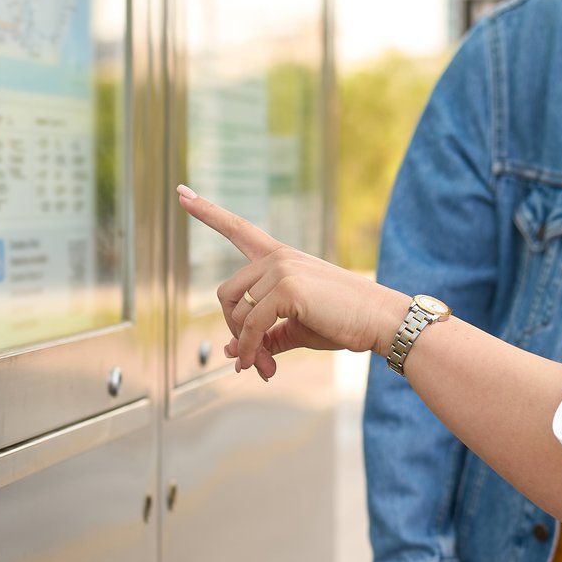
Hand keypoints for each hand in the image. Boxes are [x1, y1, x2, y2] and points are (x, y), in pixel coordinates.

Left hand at [178, 187, 408, 379]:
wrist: (380, 321)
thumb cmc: (342, 321)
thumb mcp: (296, 327)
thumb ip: (263, 335)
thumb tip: (231, 352)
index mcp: (280, 257)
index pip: (237, 228)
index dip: (207, 212)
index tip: (181, 193)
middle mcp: (277, 257)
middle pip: (226, 293)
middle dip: (233, 331)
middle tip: (250, 361)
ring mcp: (281, 269)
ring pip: (237, 313)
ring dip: (245, 347)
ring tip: (264, 369)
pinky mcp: (287, 288)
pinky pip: (252, 326)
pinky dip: (252, 351)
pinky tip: (262, 367)